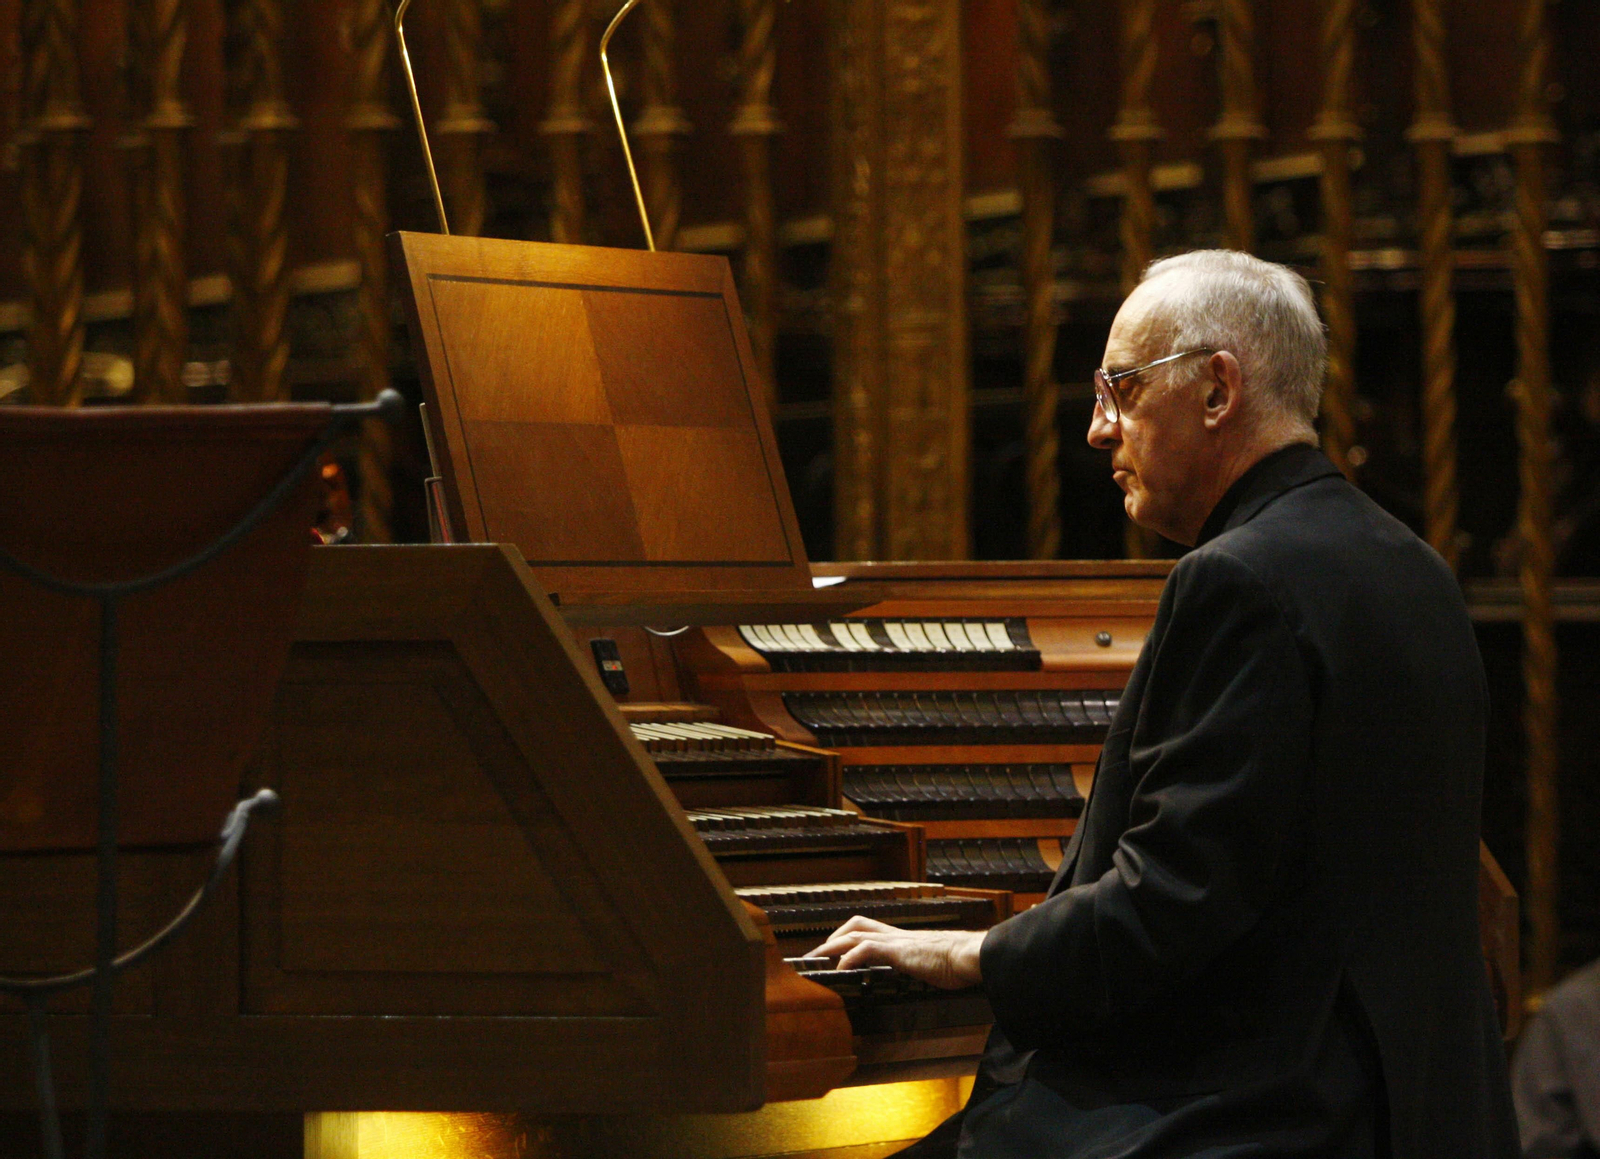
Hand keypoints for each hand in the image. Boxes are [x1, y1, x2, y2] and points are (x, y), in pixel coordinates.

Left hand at [810, 917, 984, 989]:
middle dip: (832, 938)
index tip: (834, 949)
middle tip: (815, 955)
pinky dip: (849, 957)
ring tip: (816, 960)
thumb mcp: (933, 963)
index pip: (869, 929)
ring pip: (854, 934)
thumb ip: (922, 965)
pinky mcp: (898, 950)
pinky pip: (866, 948)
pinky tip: (841, 969)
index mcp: (903, 938)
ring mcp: (896, 941)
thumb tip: (924, 976)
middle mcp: (896, 935)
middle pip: (855, 926)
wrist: (971, 955)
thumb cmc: (959, 961)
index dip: (848, 936)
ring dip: (831, 946)